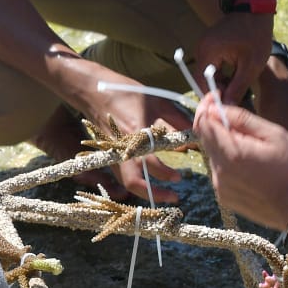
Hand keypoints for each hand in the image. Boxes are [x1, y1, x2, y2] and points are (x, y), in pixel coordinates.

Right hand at [80, 71, 190, 201]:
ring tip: (164, 193)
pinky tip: (149, 182)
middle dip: (153, 194)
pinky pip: (122, 175)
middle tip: (173, 196)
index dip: (165, 173)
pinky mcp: (109, 154)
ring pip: (126, 182)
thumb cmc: (127, 93)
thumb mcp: (157, 102)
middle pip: (133, 181)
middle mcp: (122, 147)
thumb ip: (177, 120)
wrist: (94, 91)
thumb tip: (193, 136)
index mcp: (135, 132)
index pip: (150, 162)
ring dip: (145, 191)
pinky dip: (136, 182)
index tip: (179, 177)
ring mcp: (113, 152)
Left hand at [192, 93, 287, 230]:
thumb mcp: (275, 135)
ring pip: (211, 153)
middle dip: (213, 121)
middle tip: (229, 110)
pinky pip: (218, 170)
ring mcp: (220, 186)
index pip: (204, 122)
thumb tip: (216, 107)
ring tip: (244, 136)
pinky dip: (226, 158)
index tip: (216, 96)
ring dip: (221, 140)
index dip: (207, 105)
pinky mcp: (224, 196)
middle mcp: (220, 171)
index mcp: (231, 154)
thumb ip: (242, 119)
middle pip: (204, 137)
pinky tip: (247, 158)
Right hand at [195, 12, 273, 103]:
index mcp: (208, 51)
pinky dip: (219, 72)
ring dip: (219, 81)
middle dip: (217, 89)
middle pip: (202, 78)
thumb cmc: (256, 35)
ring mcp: (203, 45)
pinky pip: (209, 64)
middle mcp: (200, 48)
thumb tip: (228, 106)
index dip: (212, 95)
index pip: (201, 81)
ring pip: (206, 72)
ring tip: (236, 86)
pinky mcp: (208, 44)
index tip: (226, 104)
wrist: (255, 10)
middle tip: (234, 97)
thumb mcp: (251, 65)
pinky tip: (233, 75)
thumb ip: (238, 87)